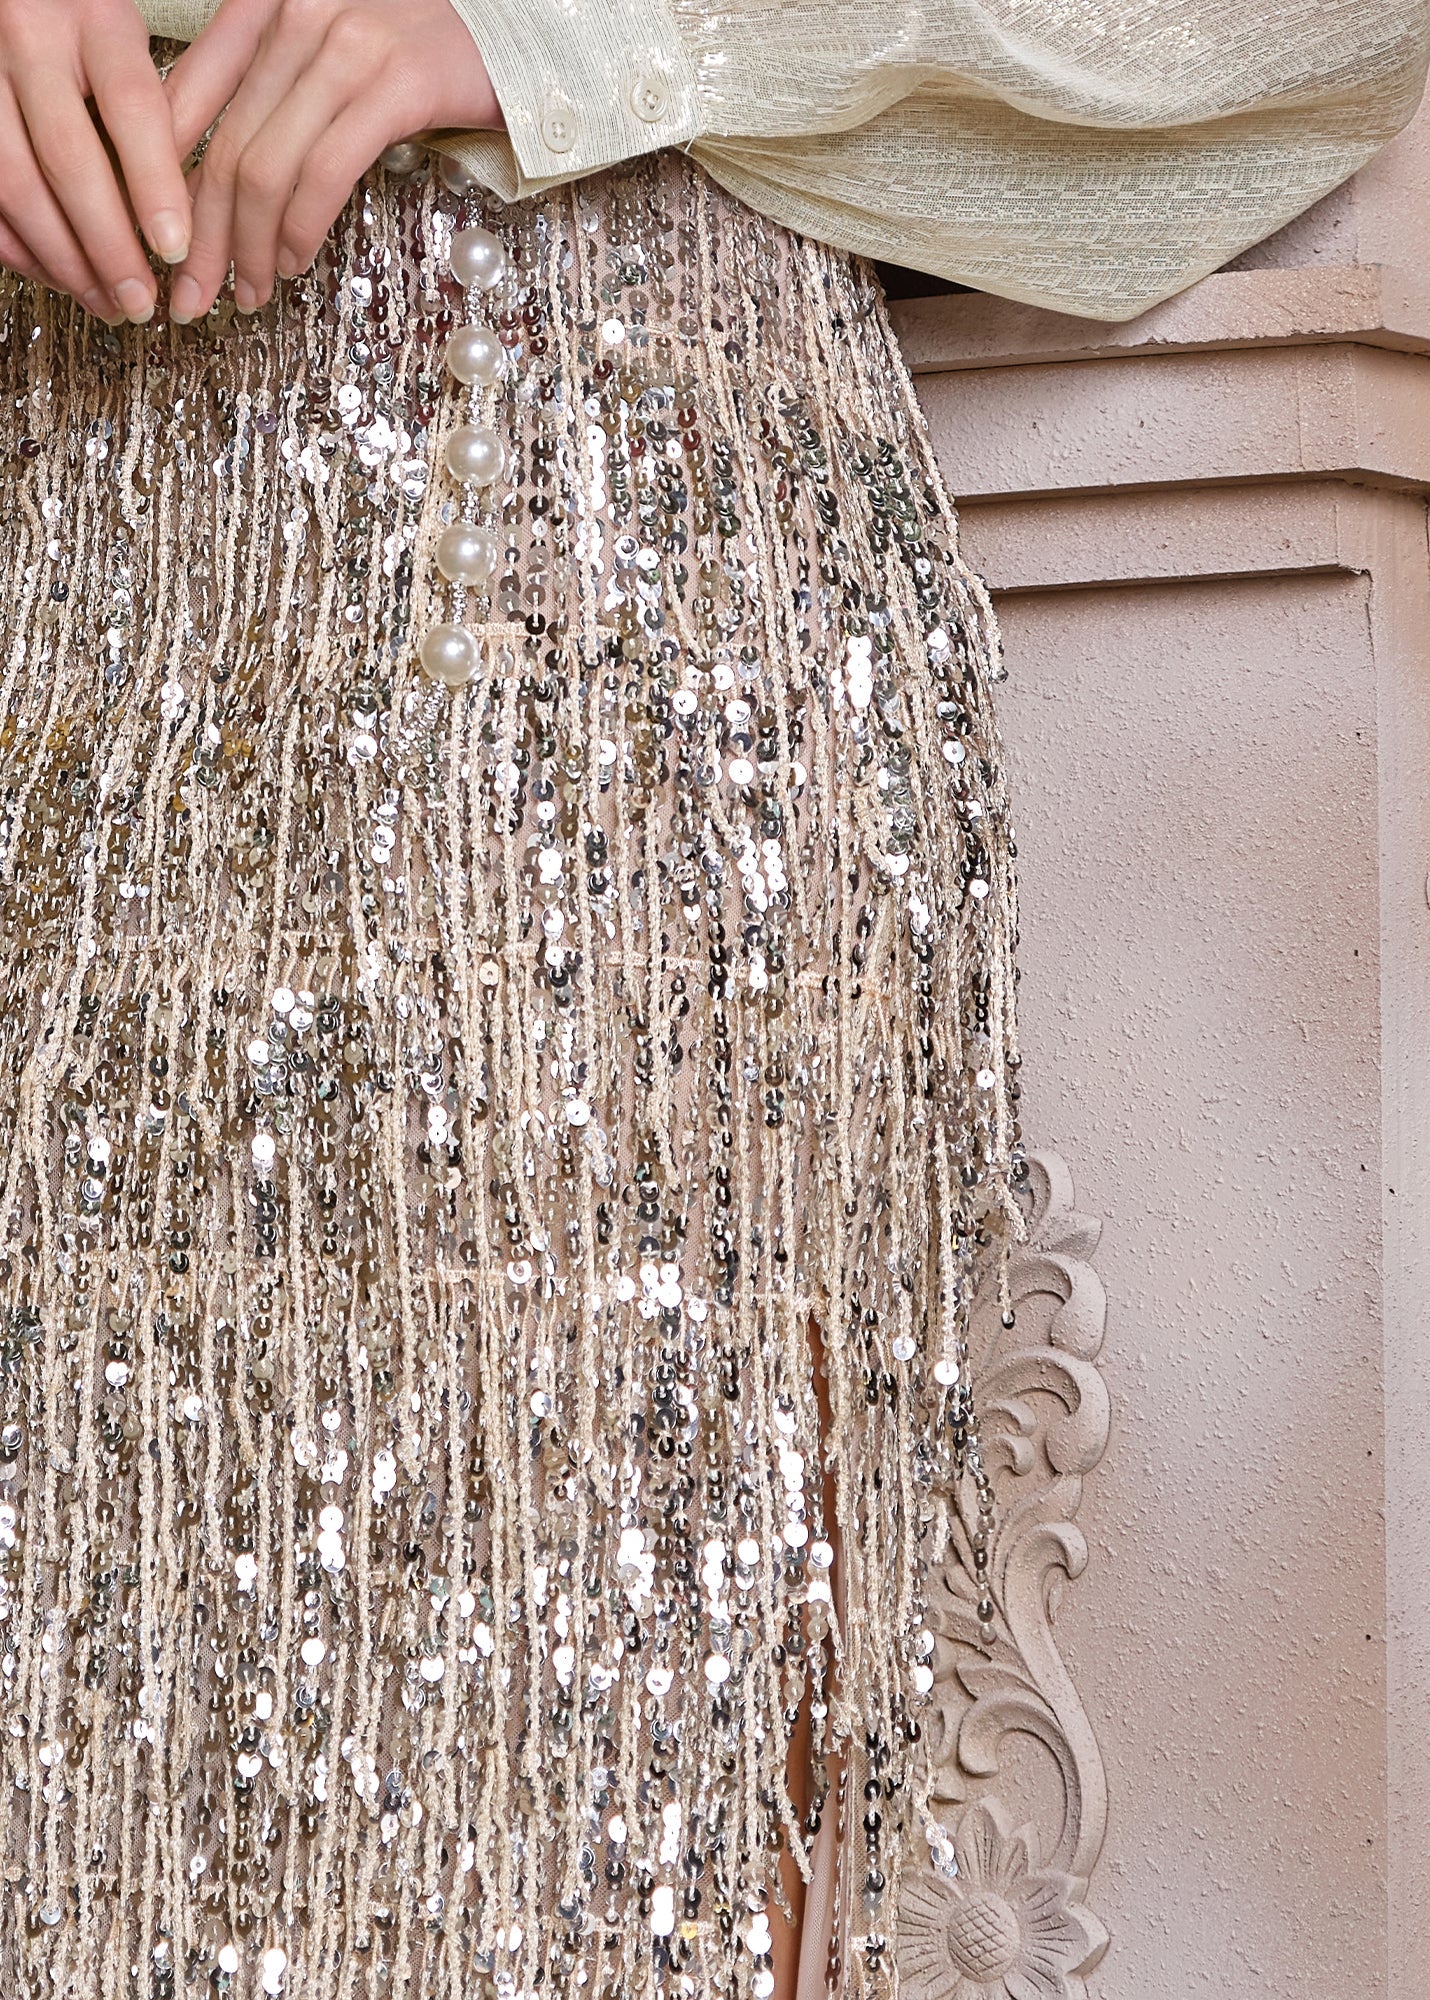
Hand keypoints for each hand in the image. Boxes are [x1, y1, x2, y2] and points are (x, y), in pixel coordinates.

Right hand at [0, 0, 189, 320]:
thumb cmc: (88, 23)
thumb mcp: (132, 43)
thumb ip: (160, 114)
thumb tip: (181, 219)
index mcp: (93, 16)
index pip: (131, 107)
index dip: (154, 186)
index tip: (175, 249)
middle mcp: (27, 37)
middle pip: (67, 158)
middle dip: (107, 245)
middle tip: (138, 301)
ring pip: (14, 183)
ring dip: (61, 258)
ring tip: (104, 301)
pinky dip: (18, 245)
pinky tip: (56, 275)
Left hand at [165, 0, 501, 323]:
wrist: (516, 34)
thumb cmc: (414, 57)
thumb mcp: (324, 64)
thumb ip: (267, 98)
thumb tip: (208, 179)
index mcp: (265, 4)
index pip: (186, 99)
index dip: (161, 183)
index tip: (159, 247)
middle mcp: (295, 13)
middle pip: (223, 148)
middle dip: (202, 238)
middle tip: (193, 296)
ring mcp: (345, 46)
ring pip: (265, 167)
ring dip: (249, 247)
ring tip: (248, 291)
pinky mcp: (395, 84)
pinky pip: (325, 172)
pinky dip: (300, 228)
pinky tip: (293, 261)